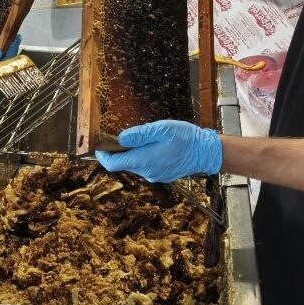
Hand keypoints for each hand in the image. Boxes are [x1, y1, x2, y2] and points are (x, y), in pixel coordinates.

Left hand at [94, 120, 221, 182]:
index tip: (97, 146)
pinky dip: (142, 157)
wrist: (206, 153)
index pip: (113, 164)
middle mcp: (147, 171)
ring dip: (132, 153)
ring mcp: (155, 175)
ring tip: (138, 138)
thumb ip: (139, 134)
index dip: (102, 156)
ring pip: (134, 164)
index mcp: (144, 160)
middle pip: (123, 163)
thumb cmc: (185, 138)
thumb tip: (120, 138)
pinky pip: (145, 166)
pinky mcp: (161, 175)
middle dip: (117, 152)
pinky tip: (152, 145)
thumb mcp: (162, 129)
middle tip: (116, 136)